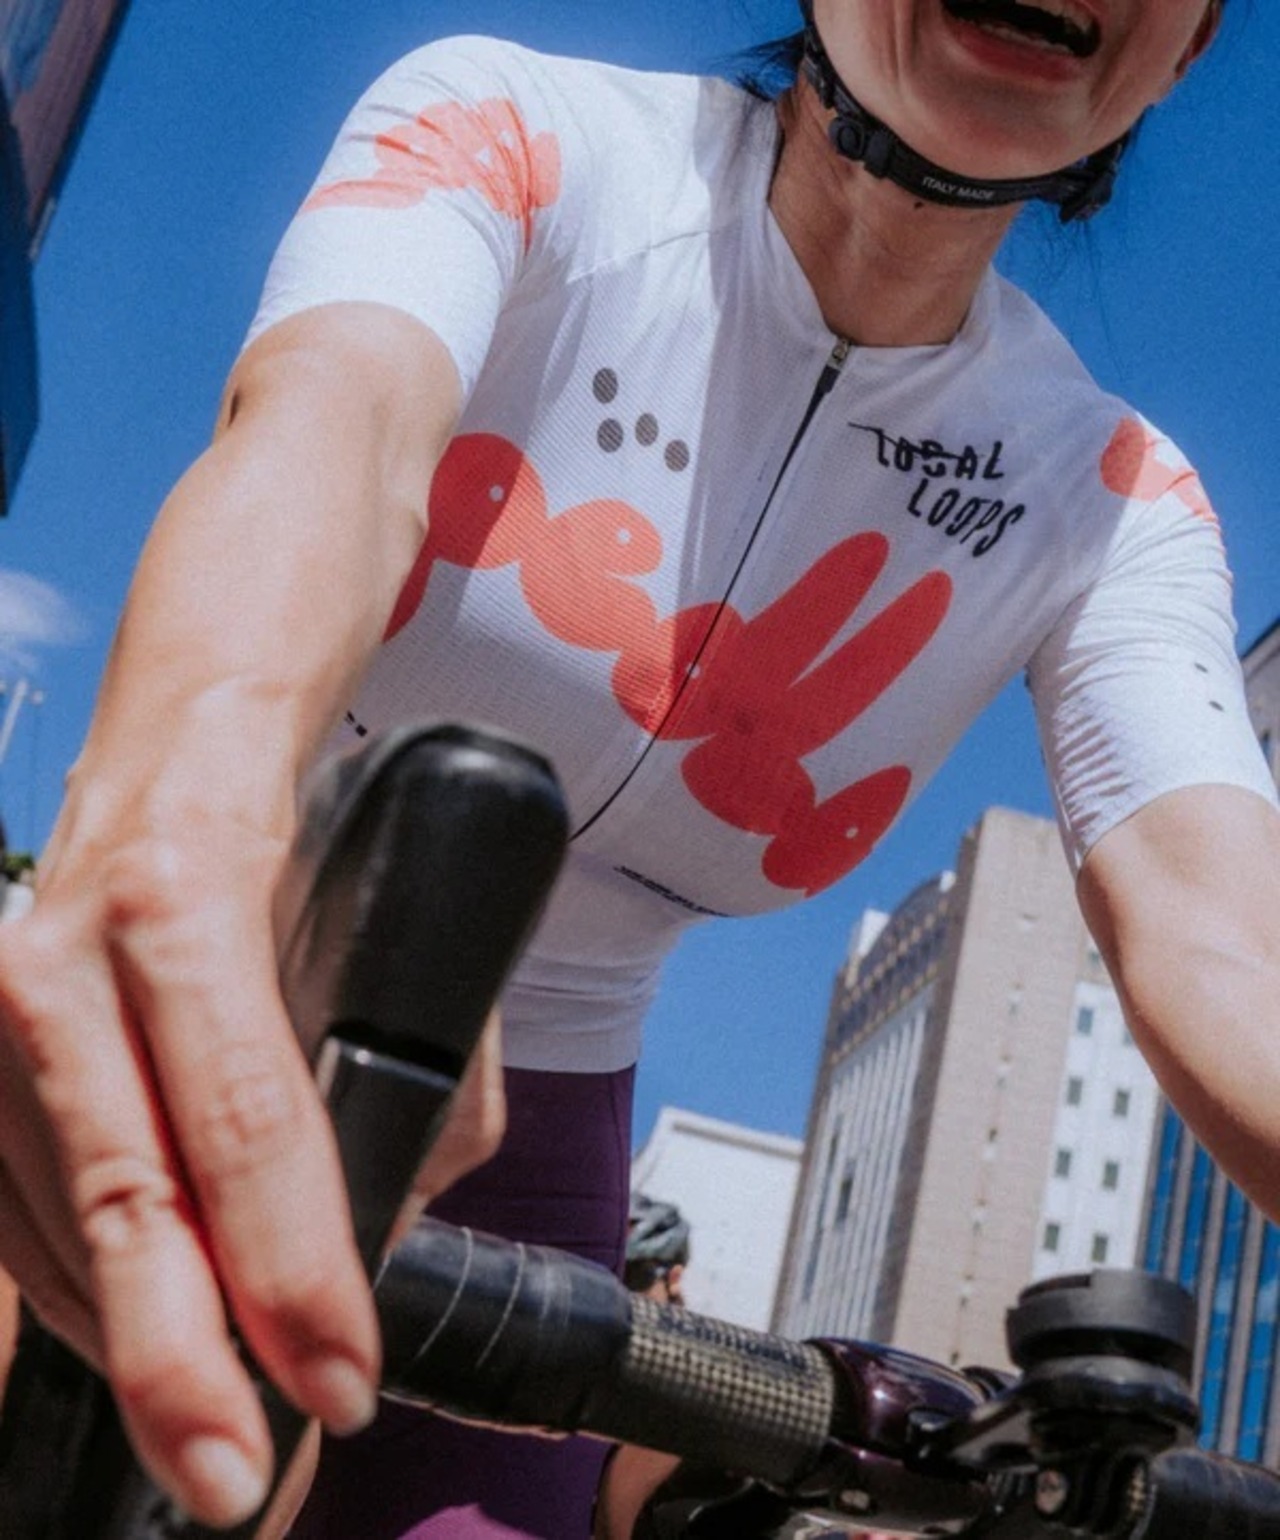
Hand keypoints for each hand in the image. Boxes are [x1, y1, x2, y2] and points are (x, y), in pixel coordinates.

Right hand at [0, 813, 379, 1527]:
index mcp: (190, 899)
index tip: (342, 1377)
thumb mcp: (385, 923)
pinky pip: (17, 1209)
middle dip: (186, 1361)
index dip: (294, 1266)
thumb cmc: (287, 830)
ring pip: (62, 1221)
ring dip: (140, 1343)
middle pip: (126, 1195)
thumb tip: (387, 1231)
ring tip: (211, 1430)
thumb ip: (412, 1075)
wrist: (177, 742)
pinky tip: (139, 1340)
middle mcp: (69, 955)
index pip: (244, 1118)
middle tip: (242, 1476)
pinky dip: (82, 1291)